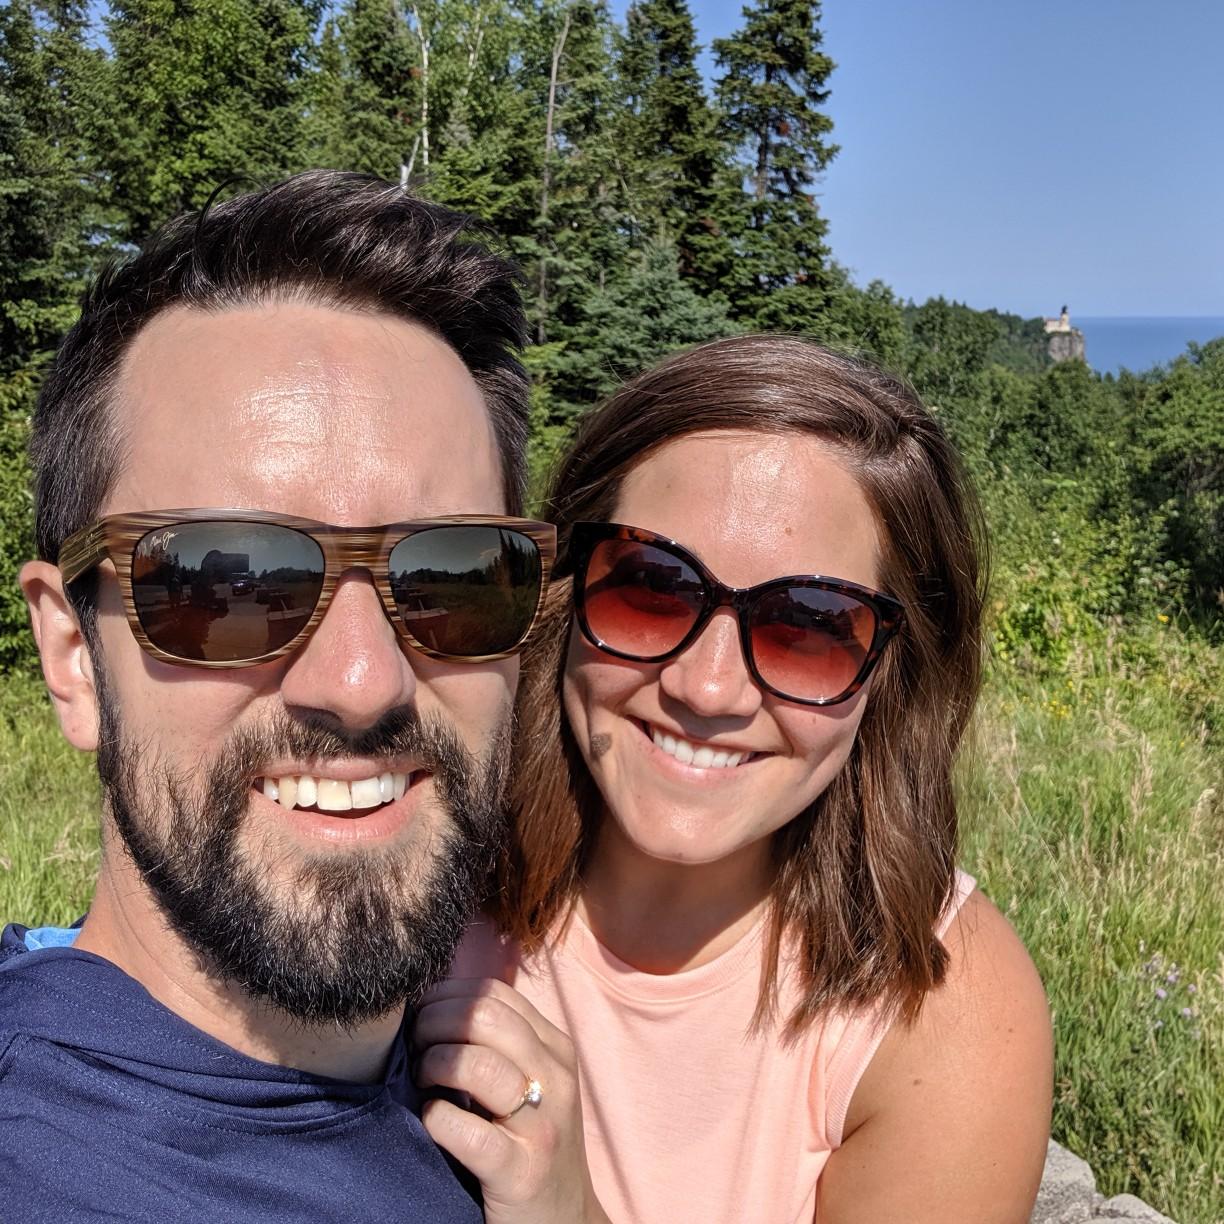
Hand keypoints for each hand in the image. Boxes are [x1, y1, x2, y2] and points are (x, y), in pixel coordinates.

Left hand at [414, 977, 610, 1223]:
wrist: (565, 1222)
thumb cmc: (530, 1142)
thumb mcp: (530, 1081)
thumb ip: (498, 1043)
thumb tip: (431, 1002)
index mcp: (555, 1048)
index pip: (493, 992)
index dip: (446, 996)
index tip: (421, 1016)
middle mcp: (555, 1077)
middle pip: (483, 1015)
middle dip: (433, 1023)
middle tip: (415, 1047)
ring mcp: (542, 1124)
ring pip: (474, 1063)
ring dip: (432, 1065)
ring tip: (422, 1081)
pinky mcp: (521, 1171)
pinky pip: (464, 1129)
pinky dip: (435, 1118)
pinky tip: (431, 1121)